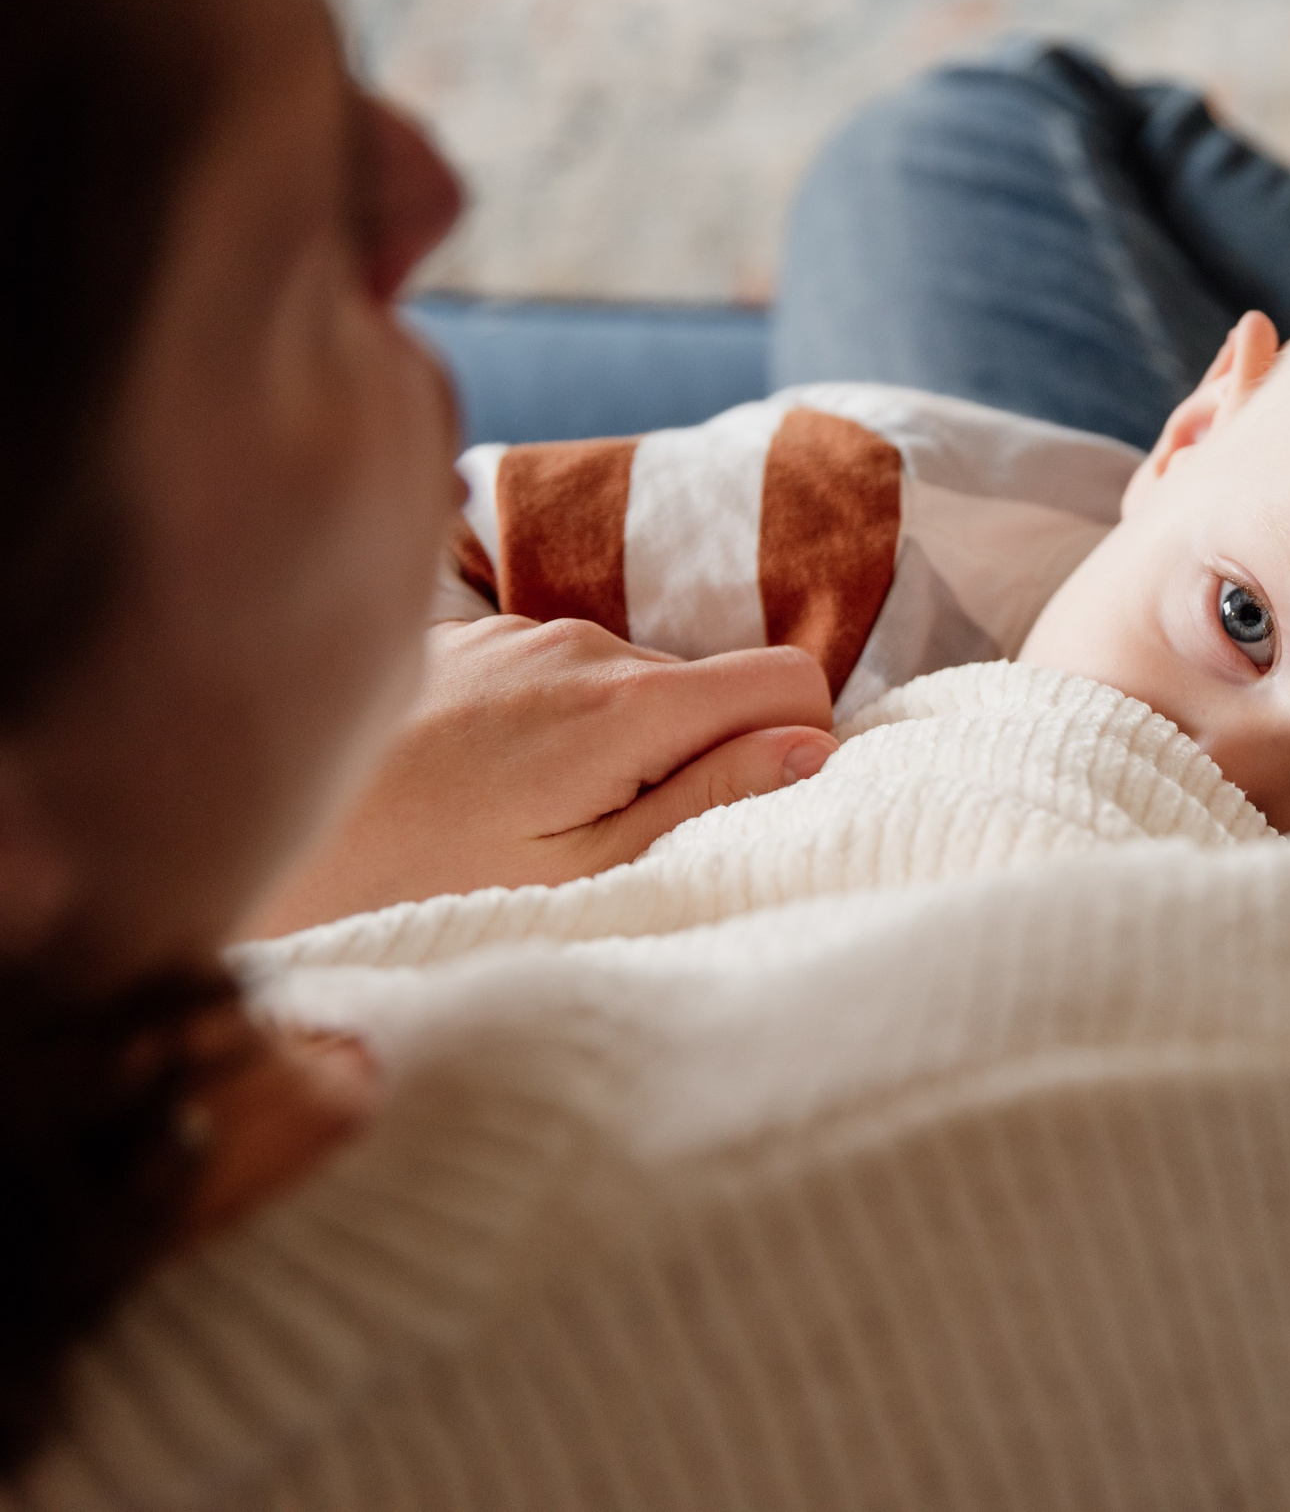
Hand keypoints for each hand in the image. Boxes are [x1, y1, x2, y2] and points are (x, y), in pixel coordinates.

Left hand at [240, 617, 837, 936]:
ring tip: (536, 821)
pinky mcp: (461, 640)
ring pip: (629, 681)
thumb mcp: (586, 874)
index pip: (790, 678)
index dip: (794, 744)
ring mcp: (515, 634)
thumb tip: (814, 747)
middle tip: (620, 843)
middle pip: (708, 685)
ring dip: (618, 744)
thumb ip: (710, 801)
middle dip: (697, 753)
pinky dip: (550, 726)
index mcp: (626, 703)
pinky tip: (482, 785)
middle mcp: (579, 644)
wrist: (246, 844)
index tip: (749, 808)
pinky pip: (554, 673)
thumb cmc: (422, 884)